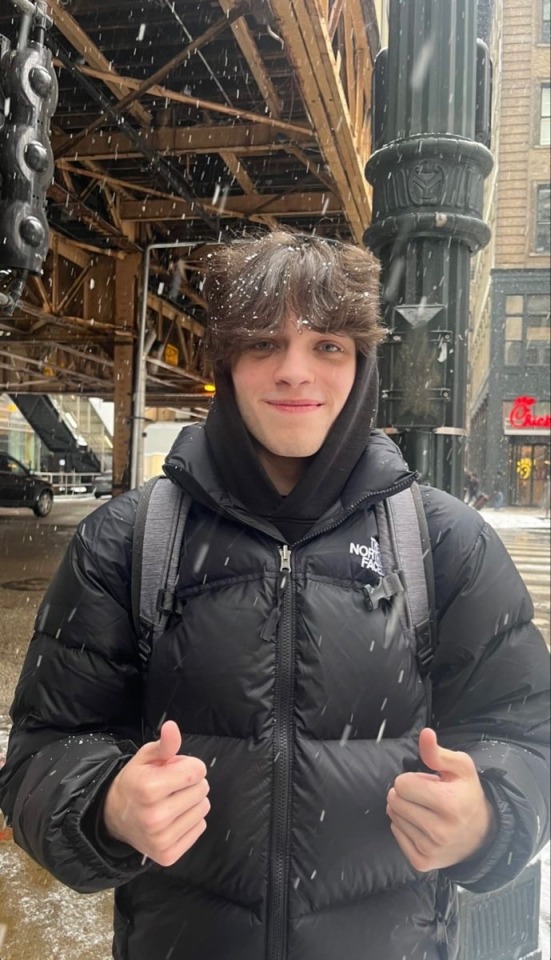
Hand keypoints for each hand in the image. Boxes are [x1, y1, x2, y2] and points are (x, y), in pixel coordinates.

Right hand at [104, 720, 209, 866]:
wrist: (114, 818)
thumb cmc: (134, 783)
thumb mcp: (145, 758)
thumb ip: (164, 744)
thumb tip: (172, 727)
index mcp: (149, 788)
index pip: (197, 770)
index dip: (189, 765)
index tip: (175, 769)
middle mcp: (156, 816)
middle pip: (202, 789)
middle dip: (191, 783)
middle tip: (172, 786)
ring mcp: (162, 839)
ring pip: (203, 809)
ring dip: (192, 802)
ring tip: (173, 801)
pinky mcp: (168, 855)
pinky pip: (200, 827)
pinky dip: (191, 820)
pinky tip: (173, 818)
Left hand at [386, 728, 495, 871]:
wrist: (481, 835)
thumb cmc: (466, 795)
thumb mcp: (461, 768)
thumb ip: (438, 752)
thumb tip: (425, 734)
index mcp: (448, 803)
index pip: (402, 784)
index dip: (412, 779)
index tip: (427, 783)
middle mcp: (439, 830)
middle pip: (394, 801)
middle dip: (406, 794)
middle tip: (425, 797)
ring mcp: (430, 849)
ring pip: (394, 817)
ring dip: (404, 810)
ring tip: (425, 810)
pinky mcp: (422, 862)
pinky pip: (396, 834)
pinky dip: (404, 827)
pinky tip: (422, 826)